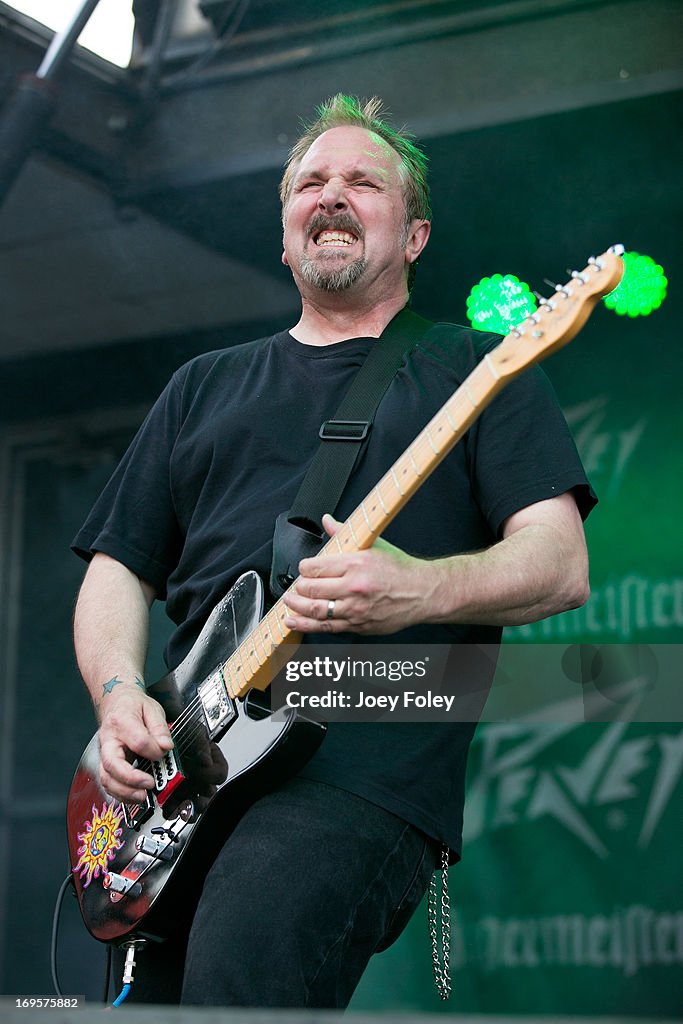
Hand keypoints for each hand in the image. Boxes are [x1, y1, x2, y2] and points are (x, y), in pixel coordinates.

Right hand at [97, 682, 172, 802]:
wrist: (116, 701)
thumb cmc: (133, 705)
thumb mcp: (152, 708)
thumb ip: (160, 728)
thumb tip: (165, 747)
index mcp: (121, 721)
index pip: (138, 741)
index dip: (153, 750)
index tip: (163, 752)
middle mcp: (108, 739)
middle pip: (112, 764)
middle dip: (131, 779)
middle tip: (150, 784)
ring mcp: (104, 753)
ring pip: (106, 778)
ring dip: (124, 792)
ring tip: (143, 796)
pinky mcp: (105, 763)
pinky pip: (108, 783)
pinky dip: (120, 794)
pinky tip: (134, 796)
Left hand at [283, 514, 430, 634]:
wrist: (423, 593)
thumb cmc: (400, 569)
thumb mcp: (374, 545)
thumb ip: (345, 533)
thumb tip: (327, 520)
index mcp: (356, 564)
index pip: (316, 567)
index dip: (303, 568)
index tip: (303, 568)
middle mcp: (354, 587)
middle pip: (311, 589)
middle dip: (298, 588)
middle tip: (296, 586)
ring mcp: (355, 609)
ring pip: (315, 610)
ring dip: (296, 607)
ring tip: (288, 603)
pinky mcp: (358, 625)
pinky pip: (326, 627)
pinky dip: (306, 625)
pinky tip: (294, 621)